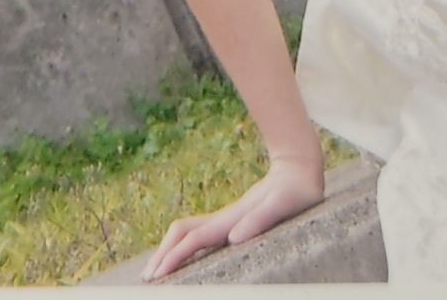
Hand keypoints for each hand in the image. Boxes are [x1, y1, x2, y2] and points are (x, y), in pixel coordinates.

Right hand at [141, 153, 325, 281]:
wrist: (298, 168)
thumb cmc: (296, 191)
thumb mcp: (283, 206)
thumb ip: (260, 220)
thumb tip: (234, 239)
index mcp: (232, 218)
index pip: (194, 239)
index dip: (175, 256)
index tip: (159, 275)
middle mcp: (224, 218)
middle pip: (181, 233)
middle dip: (162, 253)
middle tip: (148, 278)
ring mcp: (226, 218)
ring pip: (187, 232)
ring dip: (169, 249)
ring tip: (157, 270)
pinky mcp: (231, 219)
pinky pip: (198, 233)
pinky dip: (182, 245)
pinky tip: (183, 256)